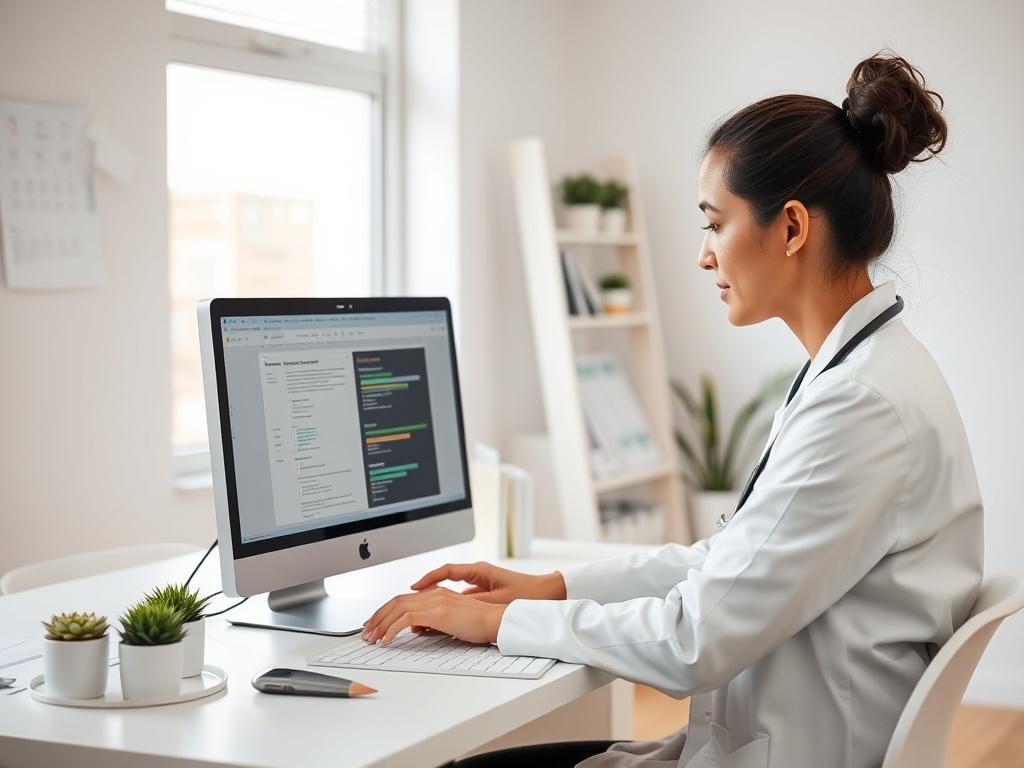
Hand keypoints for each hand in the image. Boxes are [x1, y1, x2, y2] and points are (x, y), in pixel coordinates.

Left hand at [361, 587, 506, 645]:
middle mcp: (433, 593)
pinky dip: (392, 630)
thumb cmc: (478, 624)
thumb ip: (431, 622)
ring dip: (381, 624)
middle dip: (377, 617)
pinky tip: (387, 641)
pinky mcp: (437, 612)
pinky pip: (405, 619)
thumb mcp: (450, 622)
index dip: (385, 611)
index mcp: (437, 593)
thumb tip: (414, 628)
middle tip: (367, 632)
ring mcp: (435, 600)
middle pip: (396, 601)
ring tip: (372, 639)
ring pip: (397, 608)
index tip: (375, 623)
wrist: (495, 621)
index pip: (403, 599)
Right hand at [408, 561, 566, 604]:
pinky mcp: (485, 593)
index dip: (427, 579)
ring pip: (450, 591)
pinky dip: (449, 607)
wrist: (548, 593)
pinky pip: (460, 598)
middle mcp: (477, 574)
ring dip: (435, 601)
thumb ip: (474, 602)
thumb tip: (451, 606)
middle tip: (408, 601)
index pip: (446, 571)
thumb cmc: (527, 593)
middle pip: (443, 580)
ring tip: (419, 613)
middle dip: (424, 590)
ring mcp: (480, 583)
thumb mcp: (497, 599)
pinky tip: (440, 620)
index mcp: (479, 570)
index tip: (413, 587)